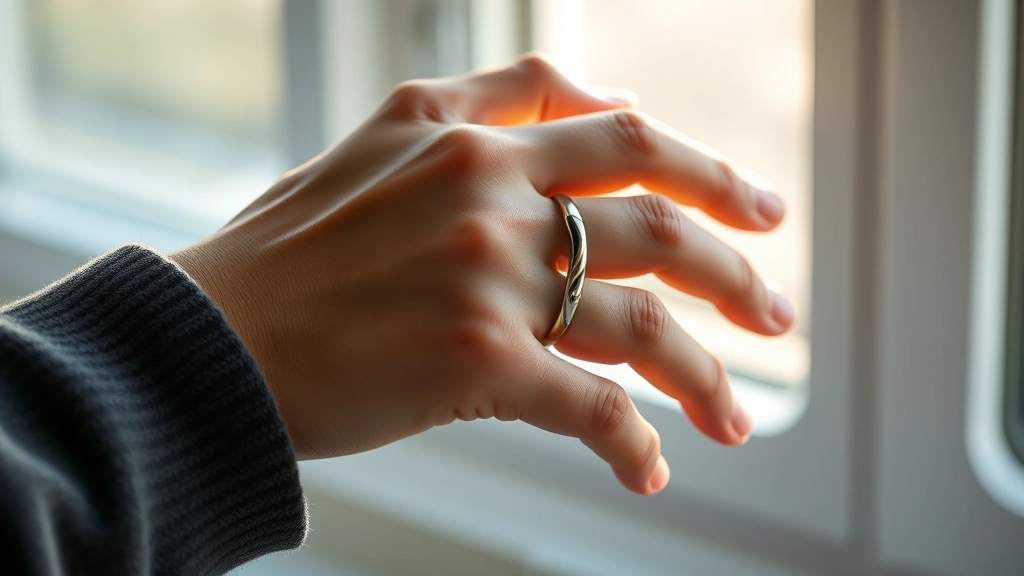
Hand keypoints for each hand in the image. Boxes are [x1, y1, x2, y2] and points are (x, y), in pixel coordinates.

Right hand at [171, 54, 793, 495]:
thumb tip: (598, 103)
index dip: (702, 167)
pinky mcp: (479, 362)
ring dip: (706, 371)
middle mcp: (488, 190)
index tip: (751, 204)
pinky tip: (651, 469)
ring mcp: (488, 275)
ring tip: (738, 414)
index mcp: (466, 132)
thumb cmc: (289, 251)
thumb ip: (482, 103)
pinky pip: (594, 406)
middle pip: (656, 214)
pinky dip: (636, 442)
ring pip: (642, 317)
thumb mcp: (381, 140)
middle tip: (776, 310)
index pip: (619, 131)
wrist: (209, 336)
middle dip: (735, 263)